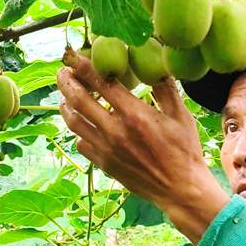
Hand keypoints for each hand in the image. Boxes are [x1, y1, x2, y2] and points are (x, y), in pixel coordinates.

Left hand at [57, 47, 229, 242]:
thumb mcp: (181, 115)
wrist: (179, 189)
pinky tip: (81, 123)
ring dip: (65, 105)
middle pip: (79, 100)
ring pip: (74, 122)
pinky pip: (81, 143)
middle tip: (61, 72)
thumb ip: (165, 89)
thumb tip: (156, 66)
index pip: (101, 83)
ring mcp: (106, 149)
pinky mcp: (104, 164)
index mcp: (134, 114)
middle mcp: (115, 131)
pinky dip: (77, 130)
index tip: (72, 56)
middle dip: (66, 82)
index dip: (82, 66)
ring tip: (64, 95)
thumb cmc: (184, 151)